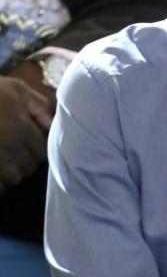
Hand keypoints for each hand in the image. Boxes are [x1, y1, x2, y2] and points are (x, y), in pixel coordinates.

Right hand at [0, 75, 52, 191]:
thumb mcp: (15, 88)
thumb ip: (38, 104)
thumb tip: (50, 124)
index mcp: (22, 130)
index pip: (42, 152)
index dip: (37, 149)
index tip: (30, 144)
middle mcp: (11, 149)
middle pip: (29, 167)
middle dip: (25, 161)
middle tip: (16, 152)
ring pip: (14, 179)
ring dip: (12, 172)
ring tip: (4, 160)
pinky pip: (0, 187)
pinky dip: (1, 183)